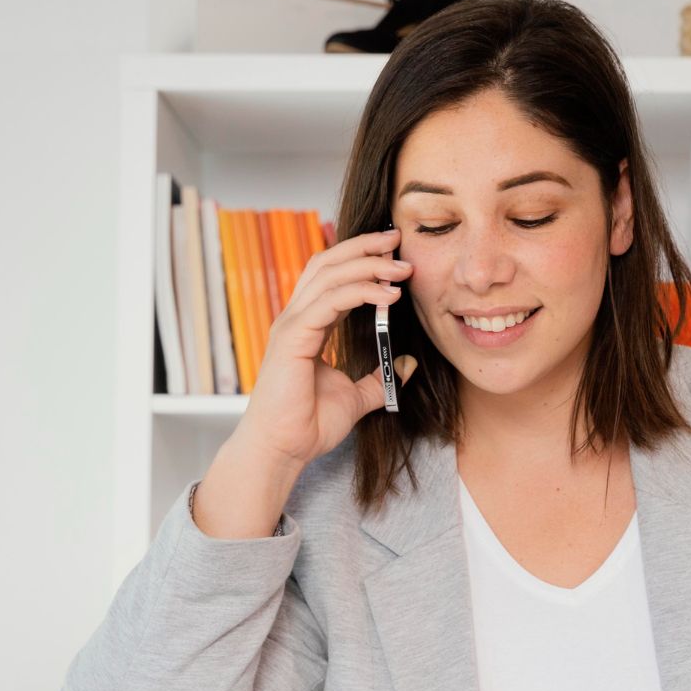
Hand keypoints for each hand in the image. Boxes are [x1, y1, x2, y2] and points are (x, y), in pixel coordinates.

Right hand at [234, 227, 417, 472]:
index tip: (394, 252)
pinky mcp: (292, 339)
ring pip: (329, 276)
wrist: (284, 450)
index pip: (331, 275)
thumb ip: (380, 377)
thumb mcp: (357, 396)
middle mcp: (295, 318)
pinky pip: (330, 302)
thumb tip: (407, 362)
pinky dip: (361, 292)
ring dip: (368, 266)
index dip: (360, 258)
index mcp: (306, 325)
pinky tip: (388, 295)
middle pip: (327, 263)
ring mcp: (291, 326)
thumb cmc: (309, 425)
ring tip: (402, 268)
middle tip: (397, 240)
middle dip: (364, 247)